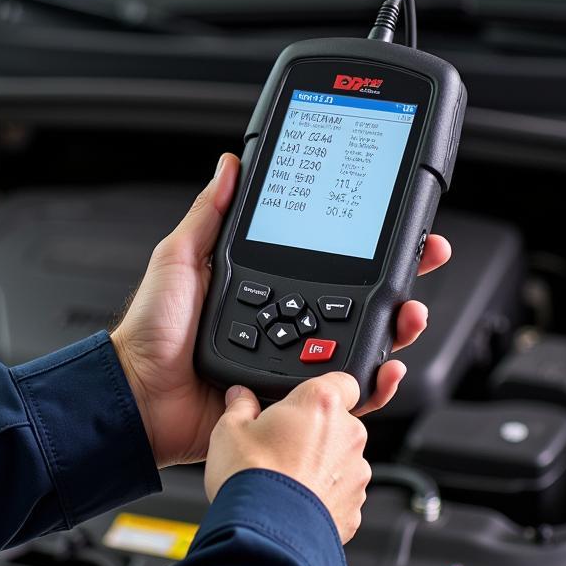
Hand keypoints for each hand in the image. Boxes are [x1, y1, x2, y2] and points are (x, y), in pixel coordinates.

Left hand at [111, 154, 451, 466]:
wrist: (139, 394)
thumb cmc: (152, 330)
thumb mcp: (180, 258)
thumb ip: (210, 216)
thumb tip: (230, 166)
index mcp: (264, 284)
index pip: (327, 258)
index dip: (364, 241)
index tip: (394, 222)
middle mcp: (285, 321)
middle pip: (357, 298)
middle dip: (399, 278)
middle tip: (426, 256)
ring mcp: (292, 361)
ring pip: (360, 343)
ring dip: (395, 326)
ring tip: (411, 311)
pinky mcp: (293, 399)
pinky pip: (343, 394)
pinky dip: (373, 383)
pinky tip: (386, 365)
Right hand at [204, 373, 368, 542]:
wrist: (265, 535)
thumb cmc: (249, 477)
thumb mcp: (229, 429)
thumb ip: (240, 405)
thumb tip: (240, 397)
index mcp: (320, 402)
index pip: (343, 379)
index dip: (324, 388)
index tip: (307, 399)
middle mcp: (347, 434)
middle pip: (338, 421)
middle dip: (316, 430)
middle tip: (282, 443)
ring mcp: (355, 473)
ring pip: (340, 459)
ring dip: (321, 464)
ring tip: (285, 477)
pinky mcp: (354, 508)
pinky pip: (340, 492)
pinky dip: (323, 495)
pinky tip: (294, 500)